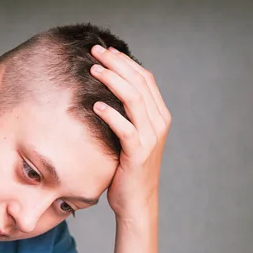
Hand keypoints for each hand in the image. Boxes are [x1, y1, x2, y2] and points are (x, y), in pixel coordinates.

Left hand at [89, 45, 170, 221]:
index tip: (105, 50)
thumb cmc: (128, 169)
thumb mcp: (132, 136)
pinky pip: (125, 127)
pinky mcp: (138, 152)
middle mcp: (159, 123)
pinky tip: (96, 105)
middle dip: (116, 63)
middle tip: (95, 51)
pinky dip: (110, 114)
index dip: (125, 61)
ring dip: (112, 80)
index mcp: (159, 115)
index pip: (145, 78)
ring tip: (93, 69)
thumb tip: (106, 90)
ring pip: (133, 99)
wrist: (136, 201)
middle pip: (139, 82)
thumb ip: (128, 115)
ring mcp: (150, 137)